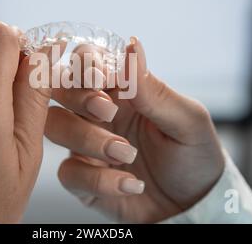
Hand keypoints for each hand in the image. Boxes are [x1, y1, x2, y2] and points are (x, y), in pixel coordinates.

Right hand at [45, 38, 224, 222]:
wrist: (195, 204)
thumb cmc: (194, 155)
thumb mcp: (187, 121)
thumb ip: (155, 90)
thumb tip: (132, 47)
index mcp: (121, 90)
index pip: (86, 60)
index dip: (86, 63)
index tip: (103, 77)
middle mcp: (97, 112)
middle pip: (59, 88)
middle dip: (77, 95)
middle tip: (108, 110)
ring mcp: (86, 144)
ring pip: (56, 126)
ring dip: (88, 138)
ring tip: (128, 154)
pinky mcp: (83, 178)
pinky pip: (69, 173)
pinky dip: (99, 180)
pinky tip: (131, 185)